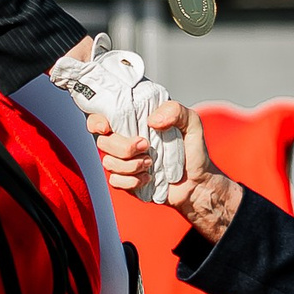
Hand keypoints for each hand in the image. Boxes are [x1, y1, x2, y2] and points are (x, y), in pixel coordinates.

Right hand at [87, 101, 241, 238]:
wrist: (197, 182)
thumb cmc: (193, 150)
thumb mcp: (192, 123)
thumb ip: (176, 111)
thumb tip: (152, 120)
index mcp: (134, 123)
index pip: (102, 117)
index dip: (96, 121)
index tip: (106, 126)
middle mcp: (124, 141)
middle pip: (103, 142)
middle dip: (123, 146)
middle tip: (146, 146)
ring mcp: (123, 163)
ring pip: (108, 162)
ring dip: (131, 165)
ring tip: (151, 164)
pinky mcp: (126, 182)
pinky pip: (115, 181)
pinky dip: (132, 181)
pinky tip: (149, 178)